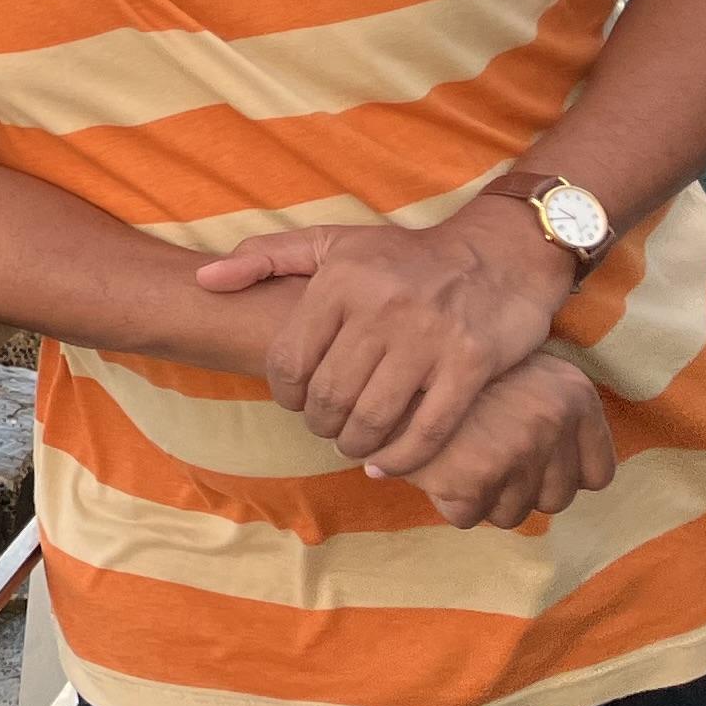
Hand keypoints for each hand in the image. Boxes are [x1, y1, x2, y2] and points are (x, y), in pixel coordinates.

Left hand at [192, 207, 576, 471]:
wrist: (499, 254)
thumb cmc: (405, 256)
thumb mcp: (333, 243)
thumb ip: (264, 257)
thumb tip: (205, 280)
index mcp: (341, 282)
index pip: (289, 362)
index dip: (284, 395)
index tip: (296, 401)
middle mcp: (381, 309)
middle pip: (328, 397)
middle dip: (320, 424)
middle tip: (327, 427)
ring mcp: (429, 339)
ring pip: (372, 418)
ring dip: (355, 444)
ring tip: (354, 442)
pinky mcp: (471, 365)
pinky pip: (426, 430)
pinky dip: (401, 457)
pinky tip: (388, 463)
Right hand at [370, 351, 618, 529]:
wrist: (390, 361)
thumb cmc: (452, 368)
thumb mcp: (520, 372)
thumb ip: (551, 413)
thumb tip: (573, 478)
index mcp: (574, 396)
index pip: (596, 475)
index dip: (561, 476)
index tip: (531, 465)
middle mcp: (552, 423)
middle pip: (554, 500)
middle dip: (519, 490)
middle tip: (484, 461)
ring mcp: (515, 452)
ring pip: (512, 514)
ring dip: (483, 499)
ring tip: (458, 463)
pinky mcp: (474, 478)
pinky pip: (468, 517)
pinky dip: (446, 501)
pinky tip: (435, 467)